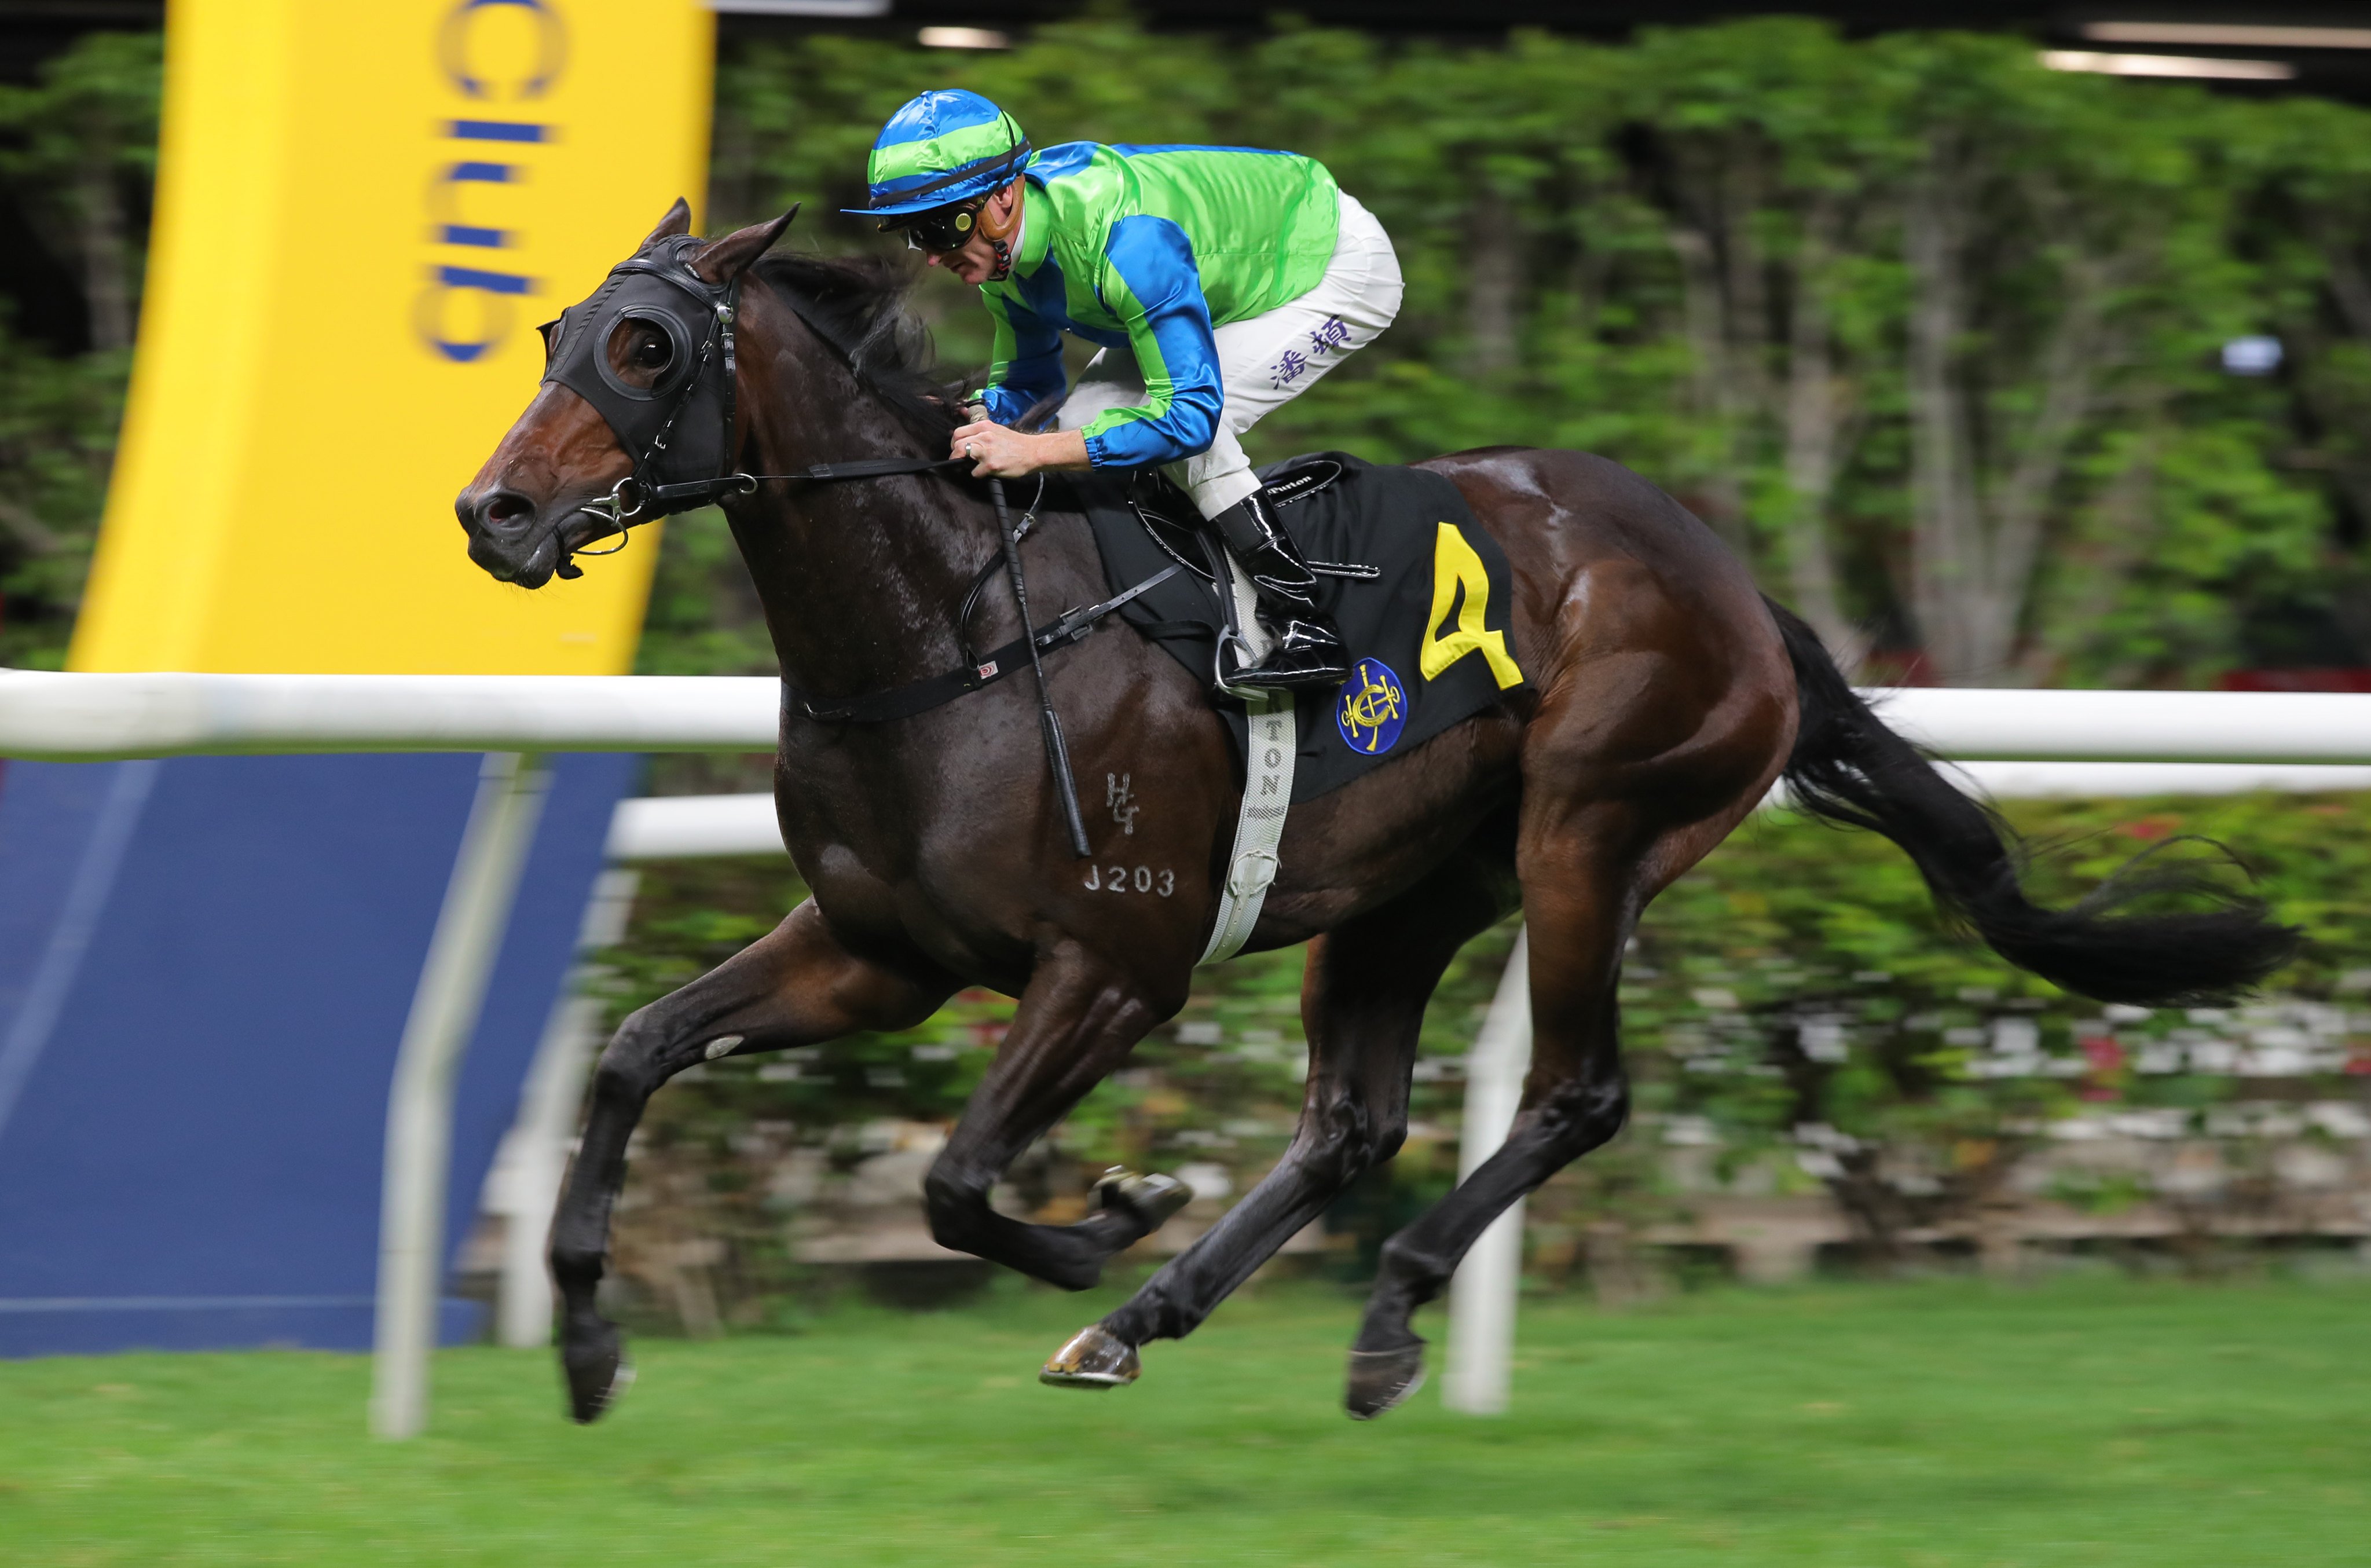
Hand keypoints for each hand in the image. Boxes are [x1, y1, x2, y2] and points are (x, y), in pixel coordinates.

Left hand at [950, 419, 1087, 478]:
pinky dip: (977, 474)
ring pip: (961, 453)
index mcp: (984, 426)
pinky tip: (984, 472)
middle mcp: (984, 436)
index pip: (959, 432)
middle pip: (957, 443)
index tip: (957, 448)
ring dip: (960, 461)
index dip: (955, 442)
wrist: (1033, 451)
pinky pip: (975, 471)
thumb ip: (982, 432)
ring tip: (967, 465)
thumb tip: (967, 439)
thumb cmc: (1016, 443)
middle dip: (954, 453)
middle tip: (957, 459)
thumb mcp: (997, 430)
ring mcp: (987, 450)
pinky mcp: (991, 465)